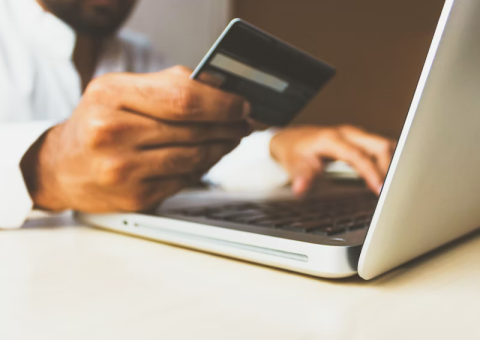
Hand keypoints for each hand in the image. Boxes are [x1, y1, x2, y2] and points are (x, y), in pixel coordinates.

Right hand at [21, 66, 250, 211]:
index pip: (183, 98)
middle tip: (244, 123)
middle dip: (228, 126)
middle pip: (193, 129)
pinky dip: (202, 168)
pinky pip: (183, 180)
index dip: (222, 103)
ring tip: (231, 138)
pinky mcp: (134, 197)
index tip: (242, 104)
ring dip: (221, 148)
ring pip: (193, 158)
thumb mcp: (120, 91)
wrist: (61, 167)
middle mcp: (112, 133)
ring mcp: (123, 169)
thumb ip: (167, 85)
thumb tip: (220, 89)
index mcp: (111, 95)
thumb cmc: (96, 123)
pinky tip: (207, 157)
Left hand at [270, 125, 395, 195]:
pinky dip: (387, 162)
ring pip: (383, 145)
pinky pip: (380, 149)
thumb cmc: (294, 151)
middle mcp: (347, 133)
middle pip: (379, 145)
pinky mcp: (359, 140)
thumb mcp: (293, 164)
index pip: (358, 155)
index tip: (380, 189)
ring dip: (391, 164)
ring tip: (394, 186)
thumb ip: (301, 176)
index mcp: (332, 139)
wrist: (292, 139)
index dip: (371, 172)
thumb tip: (300, 188)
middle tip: (392, 191)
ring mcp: (355, 135)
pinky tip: (388, 178)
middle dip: (390, 167)